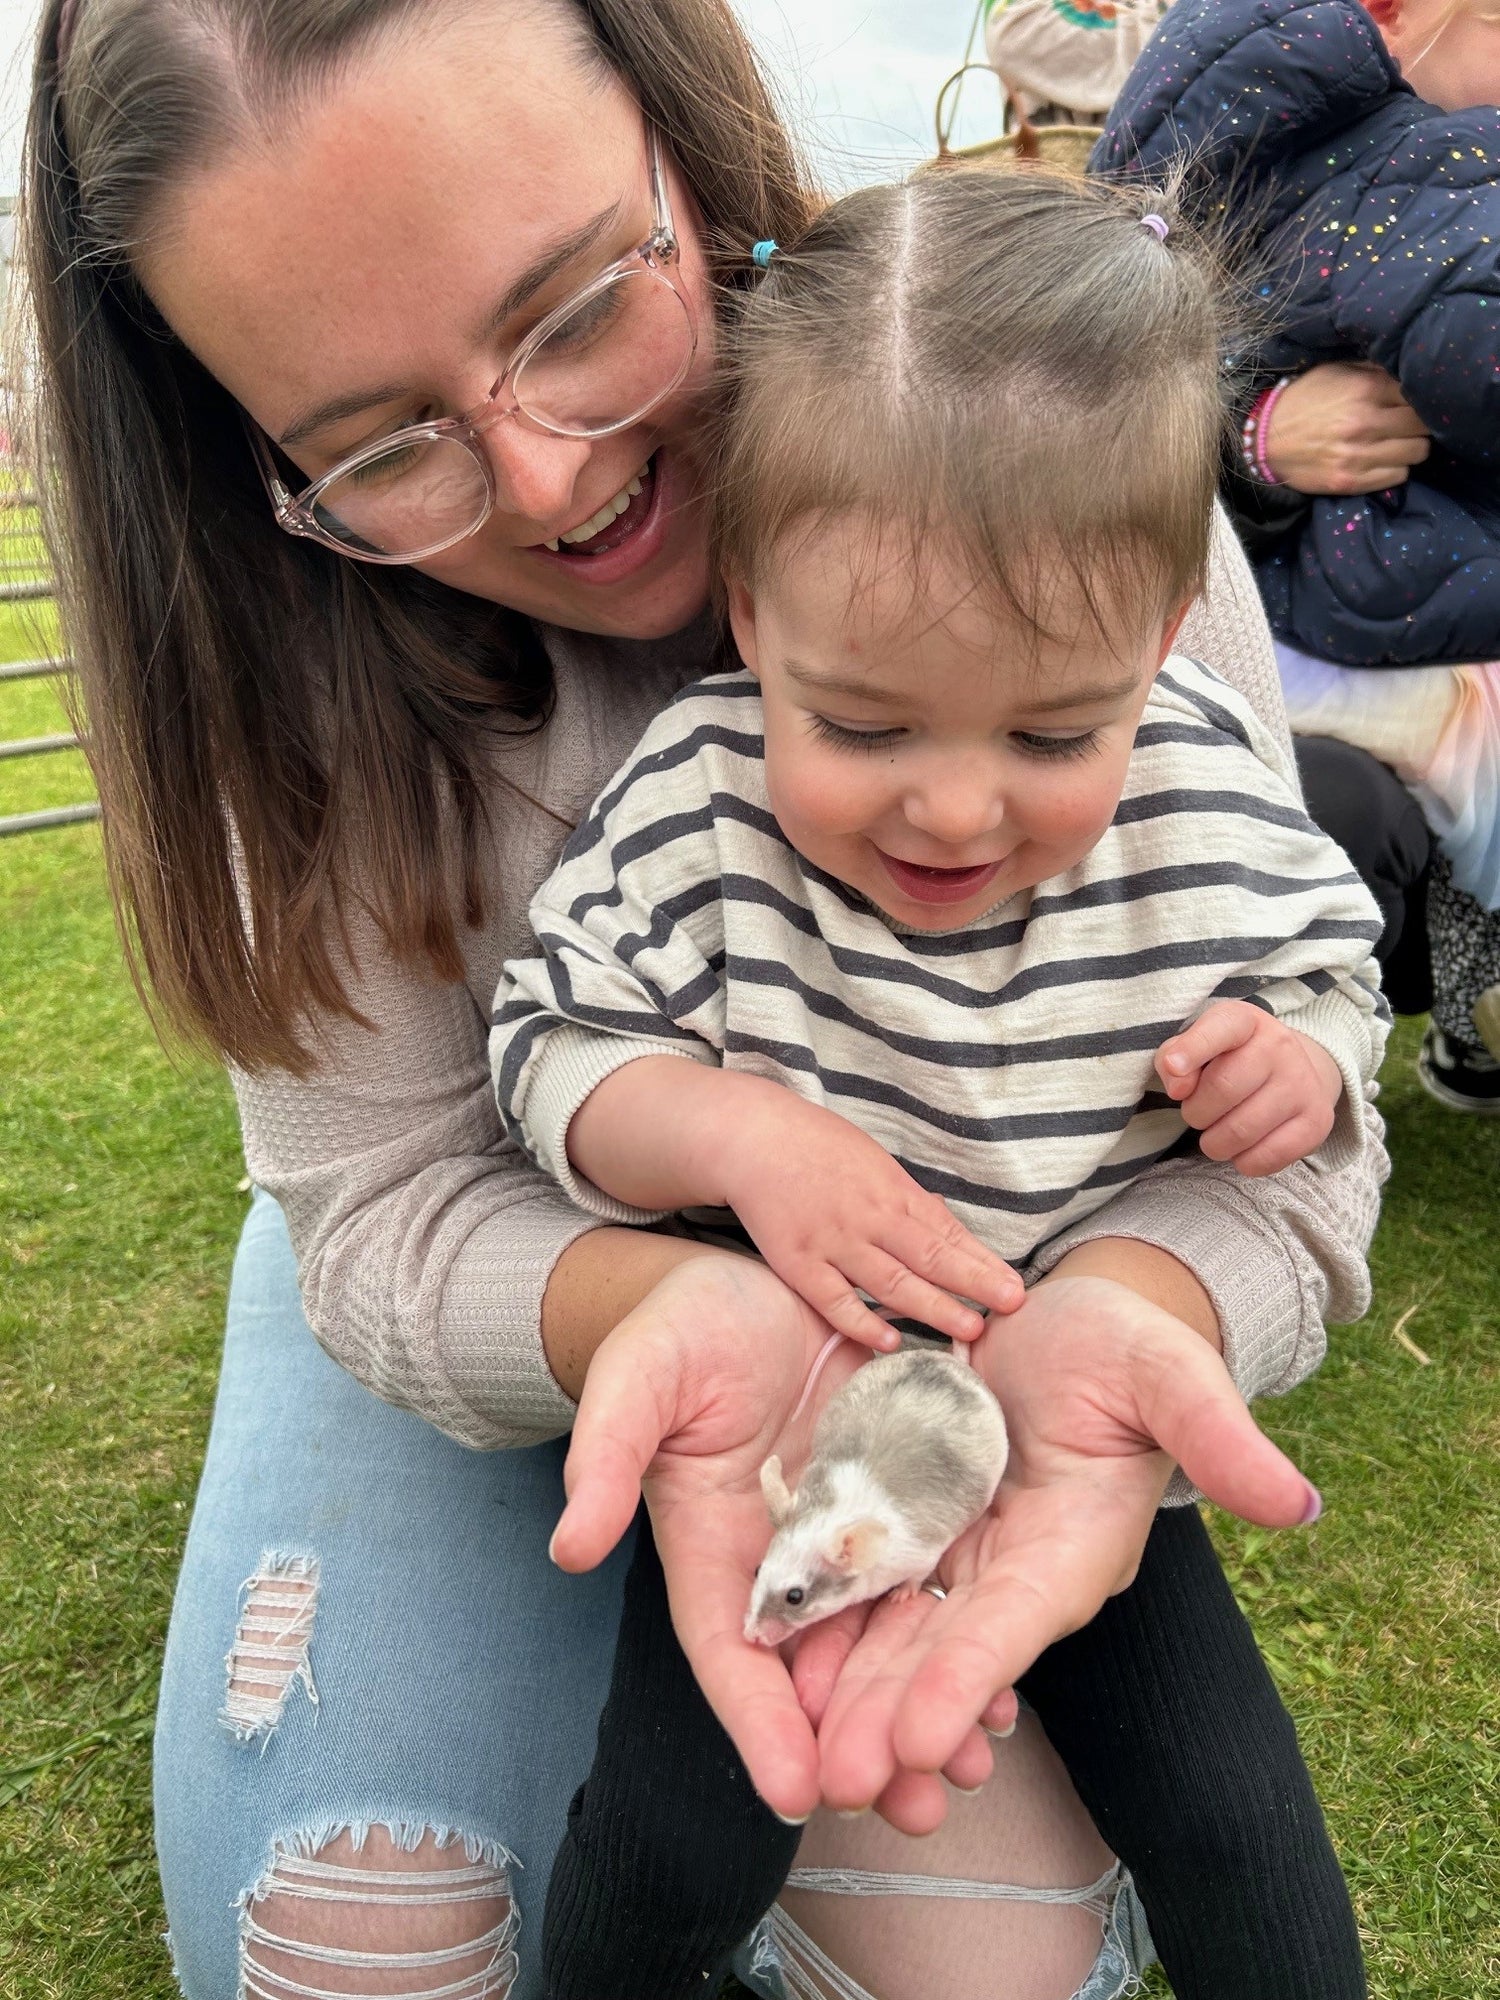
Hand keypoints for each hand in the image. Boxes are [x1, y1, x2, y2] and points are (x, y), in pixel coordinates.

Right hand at [549, 1250, 992, 1823]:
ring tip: (967, 1768)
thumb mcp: (640, 1379)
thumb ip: (606, 1456)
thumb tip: (568, 1547)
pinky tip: (1003, 1674)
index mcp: (712, 1543)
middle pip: (818, 1669)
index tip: (796, 1791)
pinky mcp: (903, 1493)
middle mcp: (784, 1555)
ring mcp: (848, 1528)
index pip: (731, 1648)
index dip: (757, 1720)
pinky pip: (935, 1572)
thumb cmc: (682, 1326)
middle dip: (857, 1744)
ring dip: (922, 1705)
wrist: (756, 1276)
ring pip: (885, 1636)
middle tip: (906, 1810)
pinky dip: (962, 1629)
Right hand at [723, 1082, 1022, 1348]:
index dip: (982, 1261)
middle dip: (973, 1284)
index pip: (947, 1233)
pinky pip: (835, 1300)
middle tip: (1009, 1307)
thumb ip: (906, 1199)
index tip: (1013, 1286)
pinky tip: (890, 1340)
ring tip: (968, 1329)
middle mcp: (869, 1218)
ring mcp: (834, 1242)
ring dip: (933, 1307)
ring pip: (891, 1282)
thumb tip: (945, 1221)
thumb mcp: (874, 1162)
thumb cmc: (817, 1148)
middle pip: (930, 1256)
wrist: (754, 1139)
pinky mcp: (798, 1263)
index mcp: (892, 1192)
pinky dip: (862, 1321)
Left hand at [797, 1275, 1318, 1814]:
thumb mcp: (1167, 1371)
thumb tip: (1300, 1502)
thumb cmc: (1123, 1344)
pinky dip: (822, 1629)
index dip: (973, 1678)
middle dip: (894, 1720)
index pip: (1018, 1622)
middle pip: (944, 1653)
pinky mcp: (904, 1524)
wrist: (1055, 1317)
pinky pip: (857, 1584)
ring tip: (802, 1757)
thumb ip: (1217, 1432)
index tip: (928, 1738)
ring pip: (893, 1636)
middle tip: (843, 1783)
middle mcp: (1010, 1569)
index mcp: (1074, 1547)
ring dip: (849, 1697)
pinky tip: (776, 1666)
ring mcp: (953, 1552)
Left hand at [1156, 1000, 1342, 1175]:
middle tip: (1198, 1114)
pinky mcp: (1316, 1122)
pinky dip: (1243, 1162)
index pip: (1221, 1028)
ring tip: (1217, 1133)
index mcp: (1246, 1021)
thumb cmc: (1230, 1060)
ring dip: (1214, 1143)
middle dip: (1196, 1112)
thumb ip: (1172, 1058)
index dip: (1192, 1049)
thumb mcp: (1197, 1046)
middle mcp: (1280, 1046)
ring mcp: (1302, 1084)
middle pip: (1223, 1089)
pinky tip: (1243, 1148)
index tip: (1173, 1067)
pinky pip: (1265, 1158)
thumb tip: (1178, 1087)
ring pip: (1240, 1131)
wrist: (1293, 1072)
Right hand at [1264, 361, 1428, 493]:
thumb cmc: (1303, 400)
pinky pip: (1398, 477)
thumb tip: (1405, 368)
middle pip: (1423, 425)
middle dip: (1419, 423)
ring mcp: (1359, 455)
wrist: (1263, 440)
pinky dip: (1395, 468)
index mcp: (1366, 388)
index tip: (1412, 402)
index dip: (1419, 398)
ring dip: (1411, 447)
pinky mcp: (1351, 481)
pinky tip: (1382, 461)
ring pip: (1417, 452)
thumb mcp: (1336, 370)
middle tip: (1408, 424)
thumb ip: (1373, 369)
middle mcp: (1365, 422)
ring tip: (1397, 444)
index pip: (1418, 394)